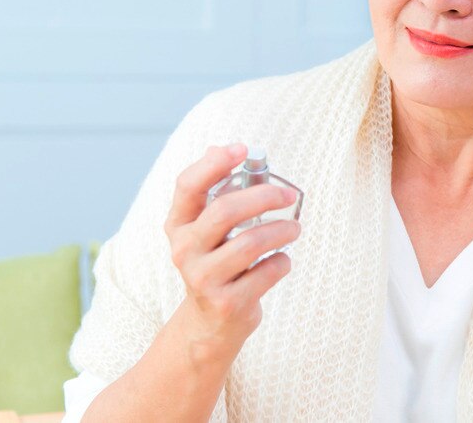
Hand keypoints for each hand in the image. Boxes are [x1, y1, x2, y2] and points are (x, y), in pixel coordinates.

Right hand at [163, 143, 300, 355]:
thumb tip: (221, 147)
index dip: (214, 163)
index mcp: (178, 225)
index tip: (242, 149)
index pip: (187, 186)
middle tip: (289, 194)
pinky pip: (266, 272)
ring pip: (250, 242)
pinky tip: (282, 261)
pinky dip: (282, 262)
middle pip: (225, 211)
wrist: (209, 324)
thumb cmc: (215, 264)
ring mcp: (203, 278)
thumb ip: (214, 192)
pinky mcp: (227, 302)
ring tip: (294, 229)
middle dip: (264, 196)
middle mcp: (184, 250)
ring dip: (281, 231)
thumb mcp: (206, 230)